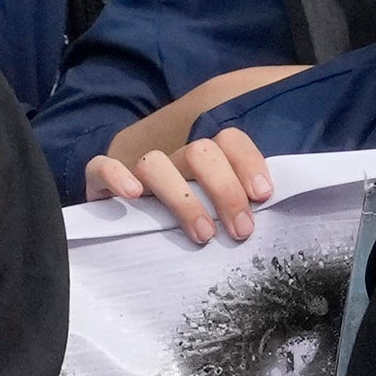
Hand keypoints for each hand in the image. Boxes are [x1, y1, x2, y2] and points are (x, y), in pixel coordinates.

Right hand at [93, 126, 278, 245]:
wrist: (124, 235)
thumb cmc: (184, 230)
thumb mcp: (220, 217)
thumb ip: (242, 210)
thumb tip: (275, 214)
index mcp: (205, 162)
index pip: (229, 140)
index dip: (248, 162)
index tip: (262, 196)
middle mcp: (173, 160)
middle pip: (200, 151)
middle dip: (224, 189)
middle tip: (240, 230)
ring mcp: (135, 170)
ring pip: (156, 162)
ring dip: (183, 198)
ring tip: (203, 235)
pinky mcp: (100, 182)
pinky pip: (100, 166)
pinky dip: (115, 175)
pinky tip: (133, 195)